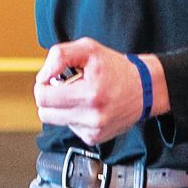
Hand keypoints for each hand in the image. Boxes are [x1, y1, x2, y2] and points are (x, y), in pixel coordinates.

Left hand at [34, 39, 165, 147]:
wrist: (145, 88)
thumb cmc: (116, 68)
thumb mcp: (89, 49)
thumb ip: (60, 56)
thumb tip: (43, 76)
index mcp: (89, 94)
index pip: (43, 98)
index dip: (43, 85)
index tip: (53, 79)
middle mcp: (92, 117)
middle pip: (45, 113)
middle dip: (49, 98)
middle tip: (64, 87)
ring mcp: (93, 130)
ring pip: (56, 121)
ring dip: (62, 107)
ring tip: (81, 95)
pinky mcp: (94, 138)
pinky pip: (70, 128)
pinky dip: (74, 116)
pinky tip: (89, 106)